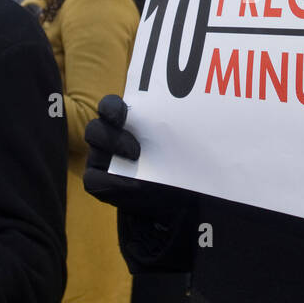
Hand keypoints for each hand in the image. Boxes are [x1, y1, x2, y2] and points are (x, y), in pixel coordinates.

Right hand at [82, 95, 180, 216]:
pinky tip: (134, 186)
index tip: (123, 114)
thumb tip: (210, 112)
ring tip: (136, 165)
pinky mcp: (98, 182)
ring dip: (111, 155)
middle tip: (137, 150)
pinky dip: (113, 184)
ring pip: (92, 152)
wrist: (174, 195)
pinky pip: (94, 181)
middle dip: (112, 136)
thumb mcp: (183, 144)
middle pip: (95, 129)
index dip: (111, 108)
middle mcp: (108, 136)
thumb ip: (186, 131)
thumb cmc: (177, 161)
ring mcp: (100, 159)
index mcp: (125, 120)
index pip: (109, 107)